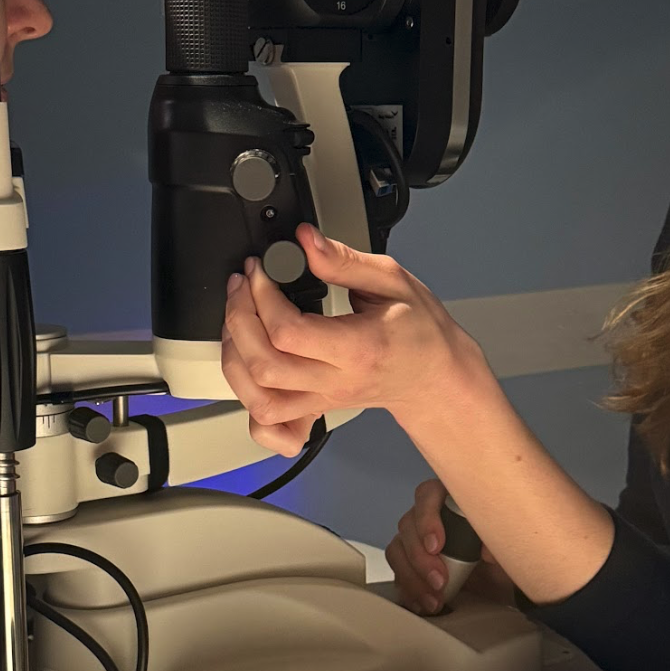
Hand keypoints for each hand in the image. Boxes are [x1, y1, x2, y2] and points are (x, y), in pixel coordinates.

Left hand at [220, 224, 487, 456]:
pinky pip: (272, 429)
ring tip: (238, 322)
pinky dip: (249, 409)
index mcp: (359, 349)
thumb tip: (305, 241)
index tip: (259, 271)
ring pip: (259, 401)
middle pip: (265, 367)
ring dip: (235, 359)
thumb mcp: (392, 281)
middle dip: (239, 320)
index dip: (262, 297)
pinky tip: (249, 376)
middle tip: (242, 287)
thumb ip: (344, 261)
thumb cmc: (419, 331)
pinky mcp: (314, 409)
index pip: (290, 332)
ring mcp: (322, 400)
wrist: (434, 376)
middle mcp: (337, 382)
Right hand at [387, 476, 520, 615]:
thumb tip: (486, 549)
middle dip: (420, 558)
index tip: (436, 546)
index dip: (427, 520)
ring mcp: (418, 540)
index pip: (428, 496)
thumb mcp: (508, 544)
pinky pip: (399, 573)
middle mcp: (431, 516)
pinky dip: (408, 590)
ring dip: (412, 577)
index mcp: (452, 500)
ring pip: (398, 550)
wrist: (503, 585)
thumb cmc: (503, 555)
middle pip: (408, 525)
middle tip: (439, 580)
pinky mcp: (412, 565)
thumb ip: (497, 539)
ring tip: (434, 598)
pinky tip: (422, 602)